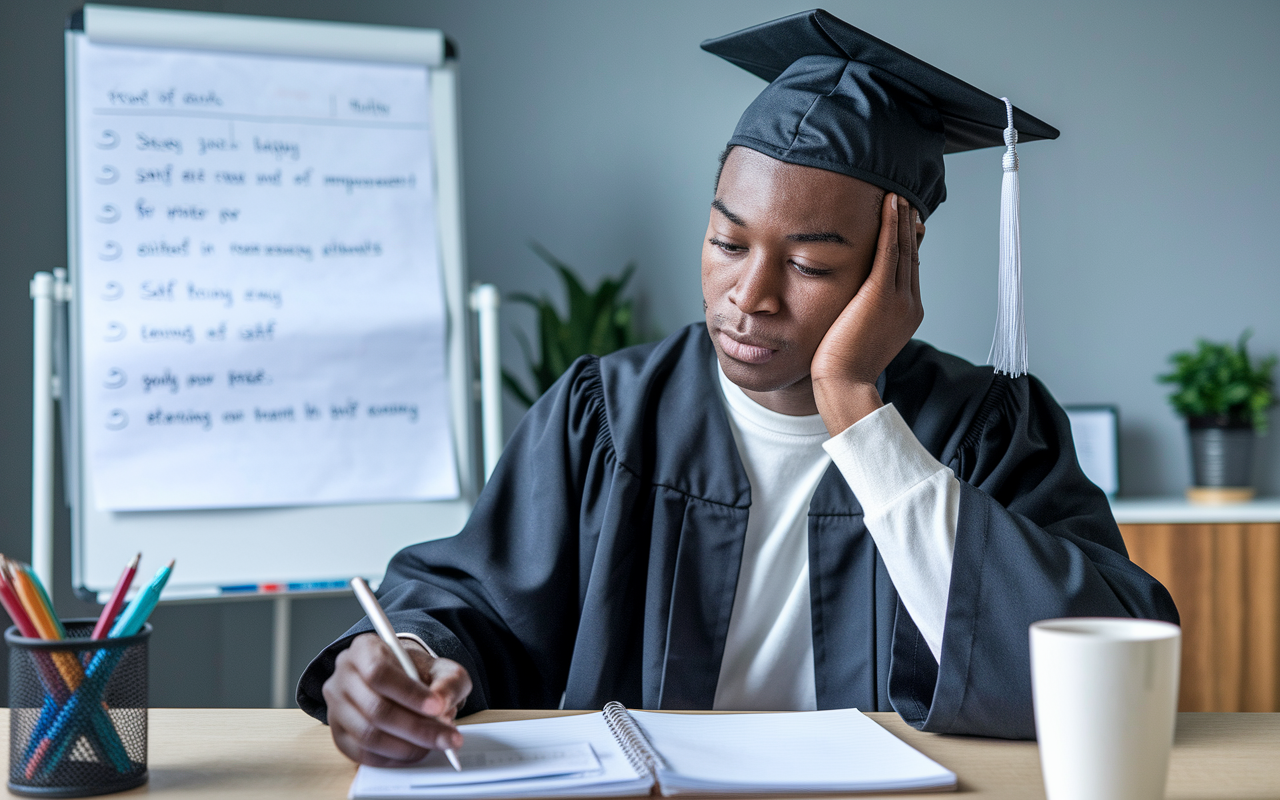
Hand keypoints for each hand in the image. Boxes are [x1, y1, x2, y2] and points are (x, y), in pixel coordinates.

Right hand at [323, 632, 472, 765]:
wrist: (401, 681)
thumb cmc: (417, 673)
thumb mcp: (442, 668)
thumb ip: (448, 682)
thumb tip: (442, 705)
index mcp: (364, 650)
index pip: (378, 672)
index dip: (409, 693)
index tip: (438, 707)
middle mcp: (343, 677)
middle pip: (374, 709)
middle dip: (416, 728)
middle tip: (447, 737)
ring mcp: (336, 708)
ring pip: (368, 736)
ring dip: (407, 746)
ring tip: (434, 744)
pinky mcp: (339, 735)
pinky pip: (364, 755)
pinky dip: (394, 758)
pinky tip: (416, 751)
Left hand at [810, 193, 923, 435]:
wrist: (844, 383)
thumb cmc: (842, 365)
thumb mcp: (861, 333)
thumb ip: (865, 312)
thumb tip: (858, 299)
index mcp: (907, 313)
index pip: (909, 268)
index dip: (908, 243)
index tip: (905, 222)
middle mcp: (909, 302)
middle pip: (912, 254)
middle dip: (908, 226)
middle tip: (905, 200)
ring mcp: (899, 298)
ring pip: (903, 248)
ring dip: (901, 218)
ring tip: (897, 195)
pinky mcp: (881, 294)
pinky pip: (890, 250)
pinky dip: (891, 225)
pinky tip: (890, 204)